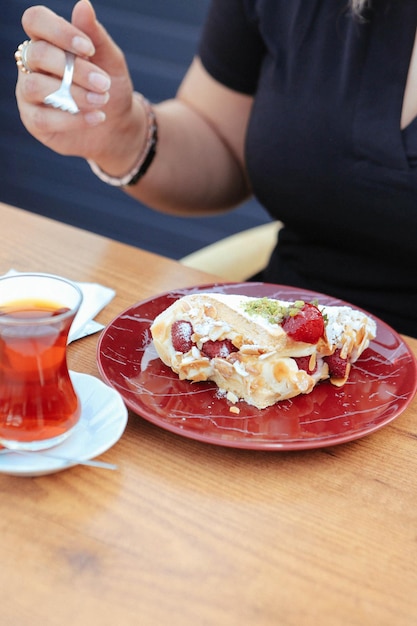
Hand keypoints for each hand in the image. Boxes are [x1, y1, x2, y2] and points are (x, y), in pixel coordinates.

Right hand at [15, 0, 140, 165]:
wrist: (116, 125)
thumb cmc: (109, 86)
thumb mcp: (110, 60)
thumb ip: (95, 36)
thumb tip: (83, 5)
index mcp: (47, 40)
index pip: (35, 20)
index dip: (59, 31)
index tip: (89, 50)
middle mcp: (31, 63)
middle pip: (37, 54)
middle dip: (74, 69)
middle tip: (103, 83)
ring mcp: (28, 92)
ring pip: (35, 86)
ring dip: (73, 94)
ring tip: (101, 100)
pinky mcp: (33, 121)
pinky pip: (43, 118)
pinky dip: (73, 119)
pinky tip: (98, 117)